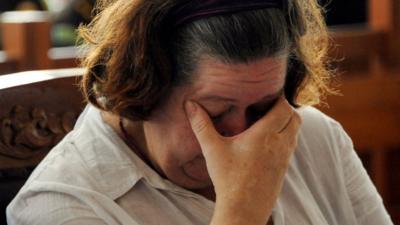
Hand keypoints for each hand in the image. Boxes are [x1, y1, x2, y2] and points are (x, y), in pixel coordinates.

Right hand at [185, 96, 301, 224]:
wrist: (243, 209)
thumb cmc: (227, 179)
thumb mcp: (212, 149)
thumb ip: (201, 124)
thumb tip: (190, 104)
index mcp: (264, 135)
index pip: (283, 108)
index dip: (278, 98)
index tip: (265, 95)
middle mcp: (280, 144)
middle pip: (295, 117)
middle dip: (284, 108)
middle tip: (266, 107)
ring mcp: (284, 158)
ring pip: (295, 131)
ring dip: (286, 123)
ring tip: (266, 122)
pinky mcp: (284, 169)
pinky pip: (291, 145)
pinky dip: (285, 137)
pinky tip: (267, 142)